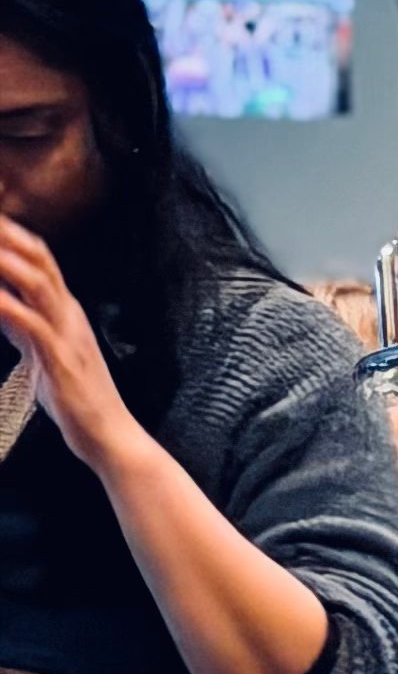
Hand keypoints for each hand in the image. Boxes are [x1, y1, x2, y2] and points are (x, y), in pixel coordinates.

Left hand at [0, 216, 145, 478]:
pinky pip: (32, 324)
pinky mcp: (63, 361)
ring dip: (7, 261)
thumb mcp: (44, 357)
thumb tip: (1, 307)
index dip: (14, 234)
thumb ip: (23, 330)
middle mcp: (71, 316)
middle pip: (40, 259)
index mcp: (68, 313)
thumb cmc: (79, 403)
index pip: (42, 259)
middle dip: (8, 235)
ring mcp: (69, 336)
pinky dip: (7, 306)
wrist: (111, 439)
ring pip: (37, 283)